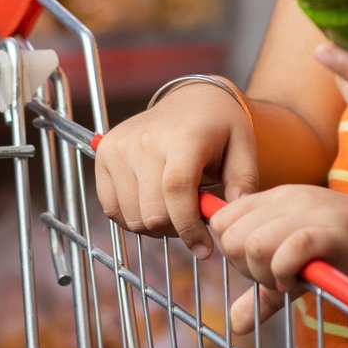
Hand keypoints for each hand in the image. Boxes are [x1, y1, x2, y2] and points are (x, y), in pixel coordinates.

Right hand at [92, 84, 256, 258]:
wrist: (190, 98)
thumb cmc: (219, 126)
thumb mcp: (243, 147)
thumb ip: (243, 182)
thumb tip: (231, 216)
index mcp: (182, 137)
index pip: (176, 191)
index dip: (189, 228)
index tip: (204, 249)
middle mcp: (144, 141)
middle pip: (152, 212)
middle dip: (176, 230)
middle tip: (193, 224)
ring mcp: (119, 148)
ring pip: (132, 217)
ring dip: (155, 227)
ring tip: (175, 211)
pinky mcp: (104, 155)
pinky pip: (111, 208)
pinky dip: (132, 218)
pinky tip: (153, 206)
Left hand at [212, 185, 347, 295]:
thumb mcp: (305, 270)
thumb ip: (268, 293)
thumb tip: (235, 325)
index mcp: (280, 198)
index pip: (223, 221)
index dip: (233, 254)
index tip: (262, 271)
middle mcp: (291, 197)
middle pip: (232, 237)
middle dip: (246, 270)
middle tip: (278, 281)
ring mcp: (314, 211)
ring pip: (254, 244)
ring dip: (266, 275)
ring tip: (293, 282)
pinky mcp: (336, 231)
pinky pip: (289, 250)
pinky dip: (287, 274)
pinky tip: (303, 282)